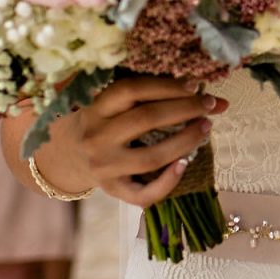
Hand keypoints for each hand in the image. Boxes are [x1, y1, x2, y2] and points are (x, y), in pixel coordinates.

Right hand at [73, 76, 228, 206]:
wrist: (68, 158)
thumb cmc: (103, 124)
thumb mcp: (111, 106)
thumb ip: (148, 97)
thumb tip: (209, 97)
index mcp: (97, 109)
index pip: (132, 90)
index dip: (166, 86)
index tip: (194, 85)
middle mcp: (98, 137)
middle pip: (146, 119)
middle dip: (185, 109)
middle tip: (210, 105)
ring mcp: (105, 167)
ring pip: (151, 156)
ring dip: (185, 141)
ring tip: (205, 127)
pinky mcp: (113, 190)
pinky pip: (145, 193)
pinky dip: (169, 180)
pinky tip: (186, 164)